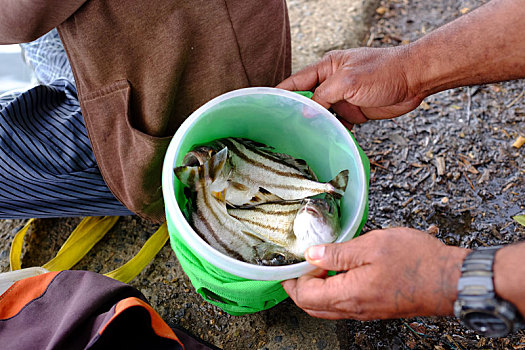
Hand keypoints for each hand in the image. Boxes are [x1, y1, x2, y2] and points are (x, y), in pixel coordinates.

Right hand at [277, 48, 423, 128]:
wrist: (414, 80)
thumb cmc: (384, 71)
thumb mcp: (348, 81)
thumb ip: (324, 96)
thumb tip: (306, 112)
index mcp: (327, 68)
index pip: (297, 81)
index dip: (282, 93)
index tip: (266, 104)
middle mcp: (332, 82)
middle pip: (308, 99)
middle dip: (297, 112)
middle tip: (283, 128)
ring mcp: (343, 97)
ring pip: (322, 114)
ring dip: (316, 124)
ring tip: (303, 138)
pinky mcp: (355, 111)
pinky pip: (338, 123)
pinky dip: (333, 131)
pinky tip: (328, 139)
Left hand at [281, 228, 468, 319]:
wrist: (451, 279)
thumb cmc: (417, 261)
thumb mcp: (371, 246)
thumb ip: (338, 252)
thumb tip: (312, 255)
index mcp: (349, 294)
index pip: (305, 295)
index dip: (293, 278)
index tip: (293, 261)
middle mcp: (355, 309)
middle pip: (313, 306)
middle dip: (300, 287)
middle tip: (300, 265)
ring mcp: (366, 311)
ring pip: (328, 308)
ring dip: (317, 289)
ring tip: (320, 263)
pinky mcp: (376, 308)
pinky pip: (345, 305)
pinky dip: (334, 290)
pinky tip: (341, 269)